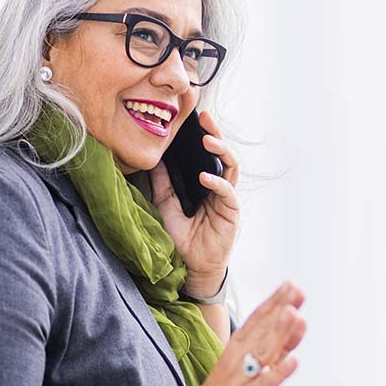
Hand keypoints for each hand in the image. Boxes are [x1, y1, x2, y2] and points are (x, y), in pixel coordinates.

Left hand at [150, 109, 239, 297]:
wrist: (189, 267)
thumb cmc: (181, 239)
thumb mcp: (165, 205)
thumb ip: (163, 183)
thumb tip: (154, 160)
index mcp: (207, 184)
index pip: (210, 155)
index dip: (206, 135)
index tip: (196, 118)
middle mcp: (221, 189)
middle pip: (224, 156)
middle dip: (217, 135)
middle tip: (206, 120)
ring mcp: (228, 200)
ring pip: (231, 168)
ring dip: (221, 152)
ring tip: (208, 141)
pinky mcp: (232, 214)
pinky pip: (228, 193)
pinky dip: (217, 183)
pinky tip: (205, 177)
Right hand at [182, 282, 306, 385]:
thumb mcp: (251, 362)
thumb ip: (275, 345)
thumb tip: (295, 321)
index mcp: (239, 346)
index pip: (259, 319)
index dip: (275, 302)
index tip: (291, 285)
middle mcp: (240, 357)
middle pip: (262, 329)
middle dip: (279, 309)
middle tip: (295, 290)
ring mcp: (243, 377)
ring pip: (264, 351)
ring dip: (279, 333)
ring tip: (294, 315)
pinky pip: (265, 383)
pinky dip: (279, 372)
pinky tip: (294, 361)